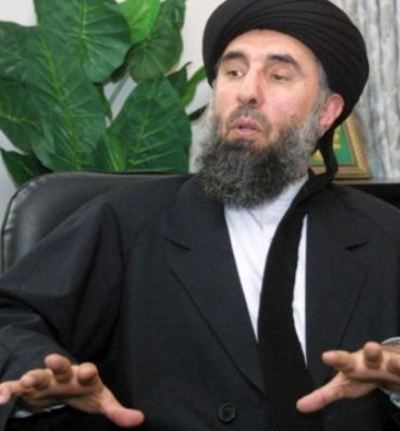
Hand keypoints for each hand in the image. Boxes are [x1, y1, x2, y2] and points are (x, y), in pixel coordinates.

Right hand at [0, 354, 143, 427]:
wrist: (63, 384)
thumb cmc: (85, 391)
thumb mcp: (101, 400)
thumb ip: (117, 410)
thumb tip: (140, 420)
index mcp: (84, 376)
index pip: (88, 371)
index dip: (88, 372)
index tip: (89, 373)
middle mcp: (64, 374)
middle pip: (62, 367)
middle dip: (59, 363)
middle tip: (53, 359)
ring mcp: (45, 380)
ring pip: (38, 375)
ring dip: (32, 376)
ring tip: (27, 380)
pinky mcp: (27, 389)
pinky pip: (14, 388)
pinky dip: (6, 390)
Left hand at [297, 341, 399, 412]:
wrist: (385, 363)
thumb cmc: (360, 375)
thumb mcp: (342, 386)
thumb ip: (322, 395)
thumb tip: (299, 406)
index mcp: (353, 365)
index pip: (342, 361)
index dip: (335, 359)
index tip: (326, 356)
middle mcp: (371, 361)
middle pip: (370, 356)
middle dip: (371, 352)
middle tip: (370, 347)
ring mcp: (389, 364)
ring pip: (393, 362)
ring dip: (395, 362)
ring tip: (396, 363)